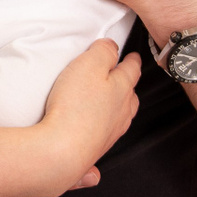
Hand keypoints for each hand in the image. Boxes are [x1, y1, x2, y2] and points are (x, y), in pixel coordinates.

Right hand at [0, 66, 99, 196]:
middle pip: (27, 180)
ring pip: (22, 187)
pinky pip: (8, 186)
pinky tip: (63, 176)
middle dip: (64, 166)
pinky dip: (36, 177)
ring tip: (92, 169)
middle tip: (98, 165)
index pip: (16, 163)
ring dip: (54, 174)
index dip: (52, 157)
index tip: (87, 163)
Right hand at [31, 39, 140, 196]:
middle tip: (121, 76)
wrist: (63, 150)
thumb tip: (112, 47)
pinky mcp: (96, 147)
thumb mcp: (88, 65)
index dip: (131, 59)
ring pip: (121, 115)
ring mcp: (110, 132)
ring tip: (110, 101)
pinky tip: (95, 127)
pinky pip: (106, 133)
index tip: (132, 56)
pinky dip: (105, 126)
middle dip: (128, 84)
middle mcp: (121, 112)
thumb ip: (103, 51)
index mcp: (122, 89)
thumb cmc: (75, 107)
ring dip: (118, 106)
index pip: (132, 69)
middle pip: (130, 95)